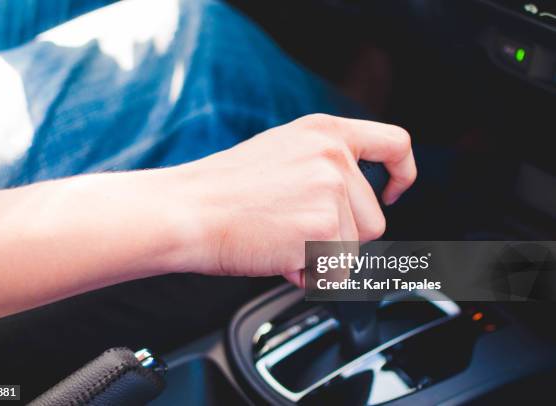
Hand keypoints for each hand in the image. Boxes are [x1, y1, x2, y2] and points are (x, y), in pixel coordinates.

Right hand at [172, 114, 415, 284]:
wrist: (186, 211)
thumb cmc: (221, 190)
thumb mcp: (281, 154)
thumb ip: (322, 167)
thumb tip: (349, 202)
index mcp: (324, 132)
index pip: (395, 144)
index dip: (402, 174)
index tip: (391, 193)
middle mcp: (333, 157)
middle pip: (373, 219)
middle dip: (340, 237)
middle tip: (293, 233)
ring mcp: (330, 191)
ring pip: (354, 249)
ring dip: (322, 258)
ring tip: (279, 242)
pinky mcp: (322, 228)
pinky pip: (336, 273)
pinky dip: (311, 276)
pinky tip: (278, 257)